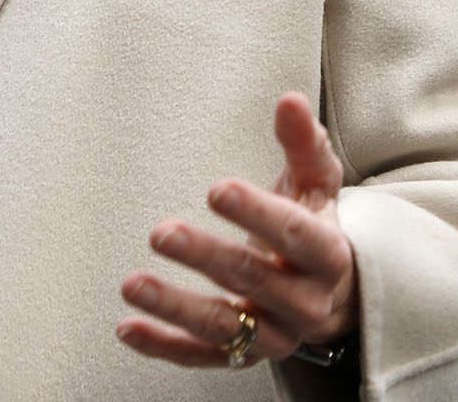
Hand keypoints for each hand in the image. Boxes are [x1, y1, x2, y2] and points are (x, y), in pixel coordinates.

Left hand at [117, 92, 357, 367]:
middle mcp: (306, 303)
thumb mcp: (314, 183)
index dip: (256, 213)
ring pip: (224, 326)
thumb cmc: (312, 224)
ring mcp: (275, 335)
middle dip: (206, 257)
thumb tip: (290, 101)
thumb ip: (302, 143)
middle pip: (254, 280)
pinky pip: (201, 357)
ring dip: (175, 306)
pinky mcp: (244, 357)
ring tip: (132, 285)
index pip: (295, 235)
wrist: (329, 292)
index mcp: (327, 255)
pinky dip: (163, 346)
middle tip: (162, 232)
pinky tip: (128, 328)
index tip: (216, 190)